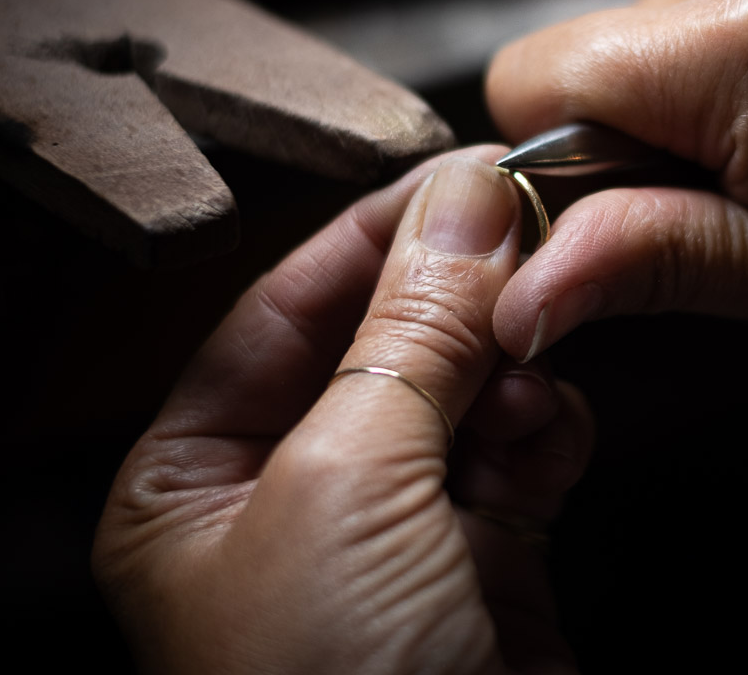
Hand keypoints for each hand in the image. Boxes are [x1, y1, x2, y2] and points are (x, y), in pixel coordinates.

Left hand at [94, 149, 592, 673]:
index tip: (458, 175)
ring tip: (534, 357)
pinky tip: (552, 433)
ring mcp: (393, 538)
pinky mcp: (484, 572)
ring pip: (464, 395)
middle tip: (523, 234)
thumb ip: (409, 335)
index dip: (371, 234)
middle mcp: (288, 505)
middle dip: (452, 298)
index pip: (280, 309)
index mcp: (195, 483)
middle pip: (381, 345)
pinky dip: (547, 432)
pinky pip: (522, 458)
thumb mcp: (349, 488)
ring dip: (507, 369)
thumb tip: (461, 204)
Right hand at [487, 0, 747, 381]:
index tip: (606, 239)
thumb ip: (653, 264)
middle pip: (589, 56)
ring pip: (655, 45)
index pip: (528, 81)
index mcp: (742, 47)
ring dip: (687, 129)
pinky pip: (729, 29)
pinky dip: (742, 99)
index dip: (545, 177)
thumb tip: (528, 287)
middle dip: (617, 153)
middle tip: (723, 231)